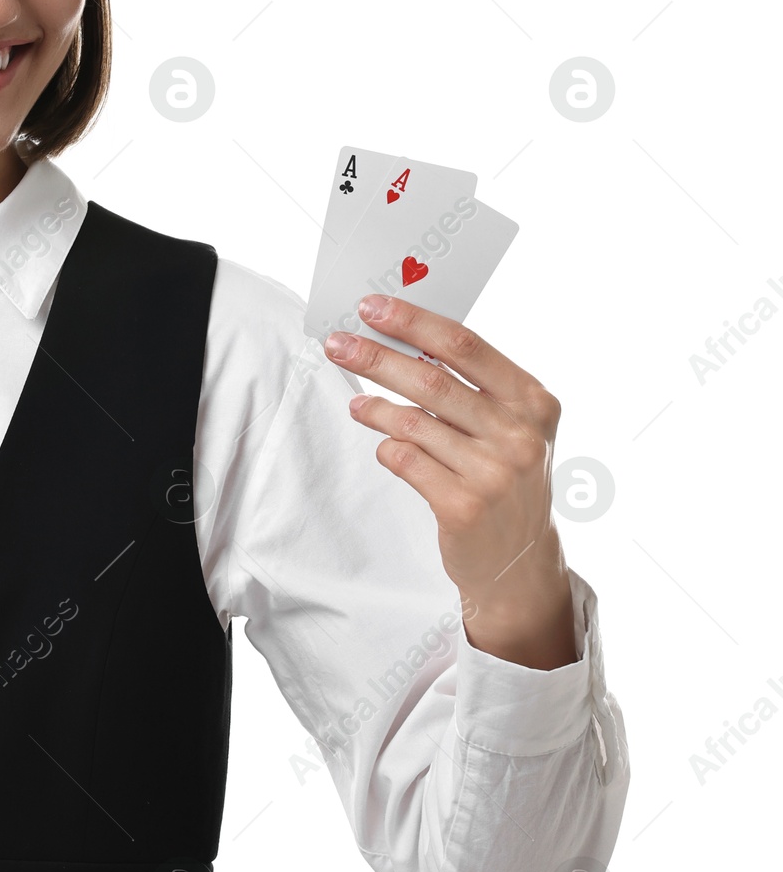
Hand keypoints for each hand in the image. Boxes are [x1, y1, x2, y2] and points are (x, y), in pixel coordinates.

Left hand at [324, 294, 577, 670]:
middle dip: (377, 356)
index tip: (372, 307)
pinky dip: (386, 448)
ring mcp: (493, 473)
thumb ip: (471, 389)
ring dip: (374, 407)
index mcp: (534, 402)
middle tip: (338, 343)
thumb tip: (402, 338)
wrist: (522, 565)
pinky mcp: (463, 506)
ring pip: (412, 421)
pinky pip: (405, 460)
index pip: (465, 346)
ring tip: (358, 405)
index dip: (414, 322)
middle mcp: (519, 434)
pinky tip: (384, 447)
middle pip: (431, 378)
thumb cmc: (507, 482)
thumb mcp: (511, 429)